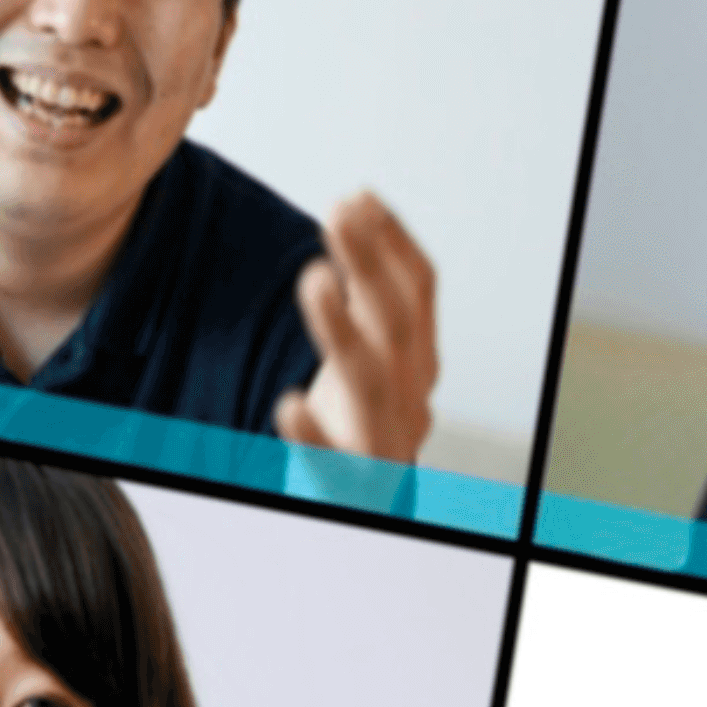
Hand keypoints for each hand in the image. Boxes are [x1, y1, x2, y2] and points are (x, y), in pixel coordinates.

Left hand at [273, 191, 439, 464]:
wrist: (361, 509)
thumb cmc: (356, 423)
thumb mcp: (367, 354)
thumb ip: (362, 296)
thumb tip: (352, 208)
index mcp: (417, 359)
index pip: (419, 290)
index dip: (391, 241)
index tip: (357, 196)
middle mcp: (412, 395)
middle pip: (396, 321)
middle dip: (369, 264)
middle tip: (335, 215)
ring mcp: (385, 442)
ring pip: (372, 382)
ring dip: (343, 329)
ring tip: (311, 281)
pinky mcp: (352, 488)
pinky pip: (335, 463)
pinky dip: (313, 435)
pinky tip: (287, 405)